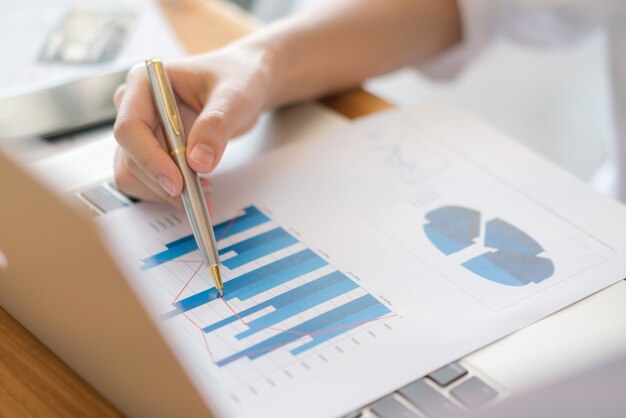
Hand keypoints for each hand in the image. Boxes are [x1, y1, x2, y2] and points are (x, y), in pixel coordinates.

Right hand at [113, 44, 274, 207]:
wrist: (245, 83)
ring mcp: (143, 131)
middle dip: (163, 182)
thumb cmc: (237, 78)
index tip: (177, 183)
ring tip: (204, 192)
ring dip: (166, 192)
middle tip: (199, 197)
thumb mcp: (234, 97)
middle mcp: (135, 107)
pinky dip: (171, 193)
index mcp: (144, 83)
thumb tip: (198, 161)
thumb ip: (216, 125)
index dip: (150, 159)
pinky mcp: (153, 150)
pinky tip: (200, 187)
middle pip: (130, 158)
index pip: (130, 128)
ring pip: (136, 175)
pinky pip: (150, 182)